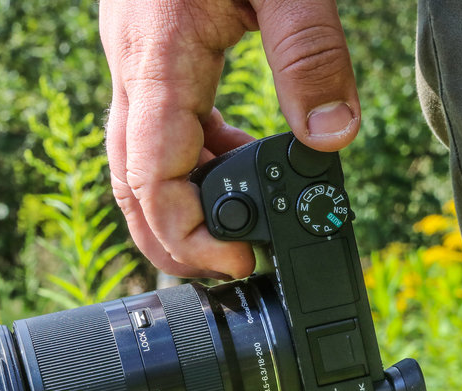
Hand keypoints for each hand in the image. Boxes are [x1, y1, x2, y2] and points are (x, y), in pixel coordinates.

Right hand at [100, 0, 359, 278]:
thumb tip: (330, 136)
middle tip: (230, 269)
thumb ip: (310, 54)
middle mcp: (134, 65)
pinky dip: (196, 156)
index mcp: (158, 58)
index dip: (187, 238)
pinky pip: (160, 122)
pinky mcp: (152, 50)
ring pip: (140, 156)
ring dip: (184, 199)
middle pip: (131, 184)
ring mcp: (135, 59)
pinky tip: (243, 158)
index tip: (239, 262)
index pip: (151, 180)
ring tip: (245, 224)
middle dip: (173, 240)